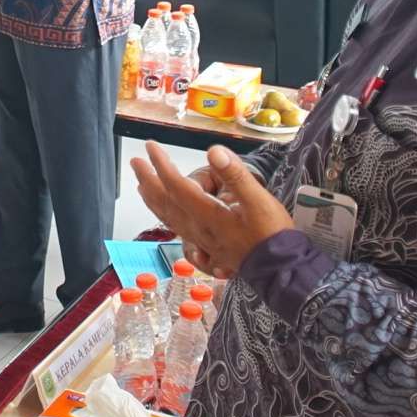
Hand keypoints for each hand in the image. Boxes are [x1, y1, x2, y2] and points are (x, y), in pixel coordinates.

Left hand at [131, 142, 293, 278]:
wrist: (281, 270)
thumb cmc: (272, 235)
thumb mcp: (259, 201)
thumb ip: (236, 175)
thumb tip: (212, 151)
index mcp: (208, 216)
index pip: (176, 186)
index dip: (161, 165)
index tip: (151, 146)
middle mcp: (199, 229)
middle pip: (165, 203)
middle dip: (148, 180)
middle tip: (135, 161)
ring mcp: (201, 240)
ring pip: (168, 218)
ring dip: (152, 198)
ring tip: (140, 185)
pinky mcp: (207, 247)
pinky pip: (177, 228)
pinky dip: (165, 216)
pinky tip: (165, 213)